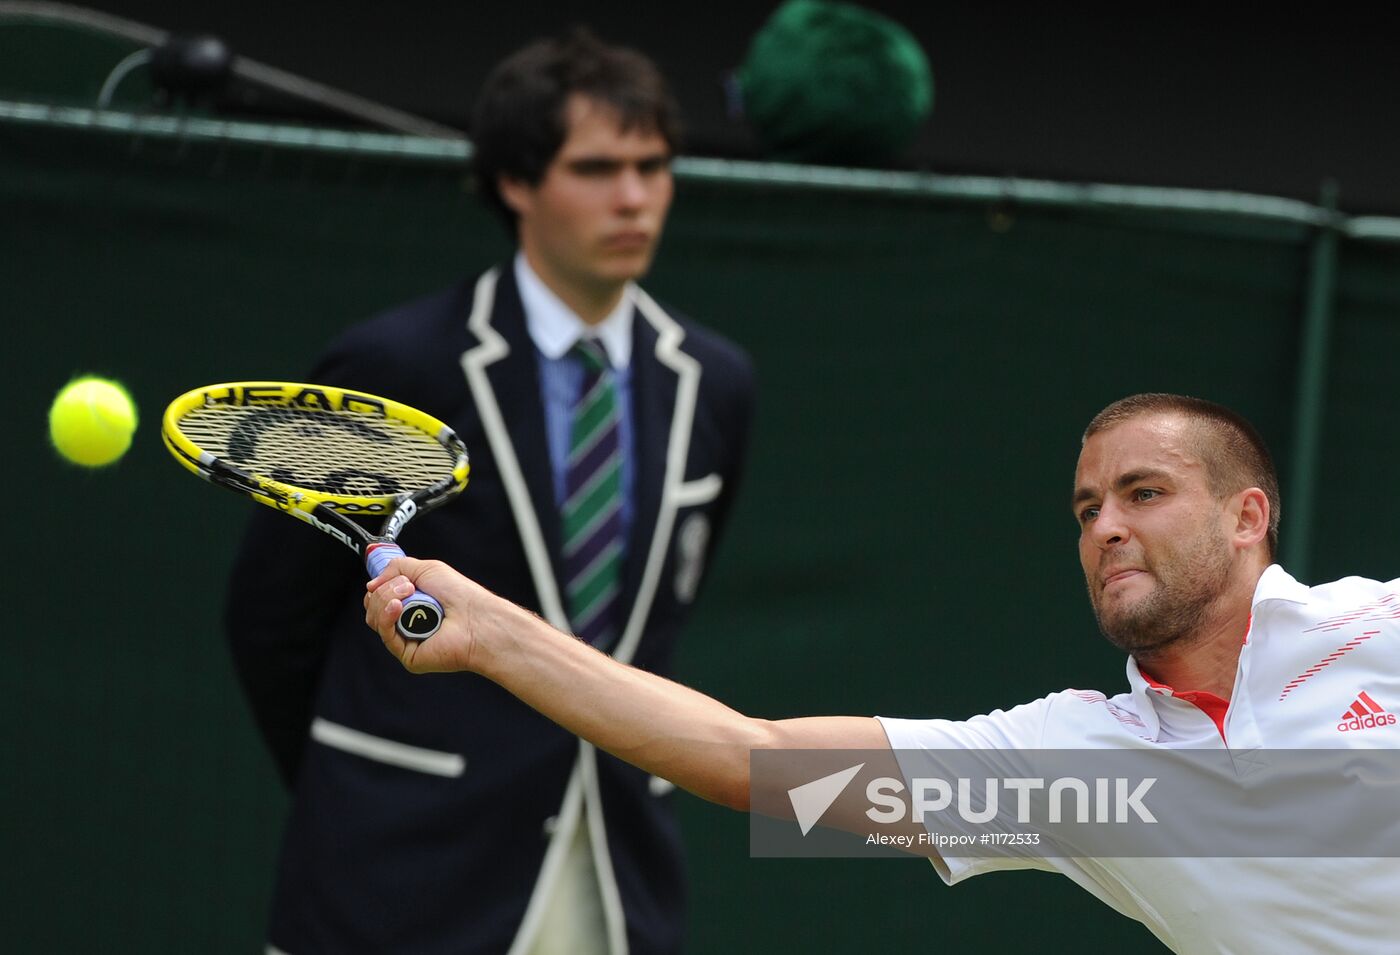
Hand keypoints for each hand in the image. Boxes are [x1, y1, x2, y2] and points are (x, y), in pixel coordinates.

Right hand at [364, 556, 482, 672]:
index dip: (379, 587)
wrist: (477, 618)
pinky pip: (386, 635)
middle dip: (385, 590)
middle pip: (373, 607)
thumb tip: (371, 585)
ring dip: (387, 599)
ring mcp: (407, 639)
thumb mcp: (426, 569)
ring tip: (409, 593)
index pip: (379, 597)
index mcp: (412, 604)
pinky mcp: (408, 655)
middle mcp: (407, 622)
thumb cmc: (461, 594)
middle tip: (408, 586)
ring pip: (375, 619)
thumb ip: (396, 568)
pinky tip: (398, 607)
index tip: (389, 578)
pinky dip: (387, 617)